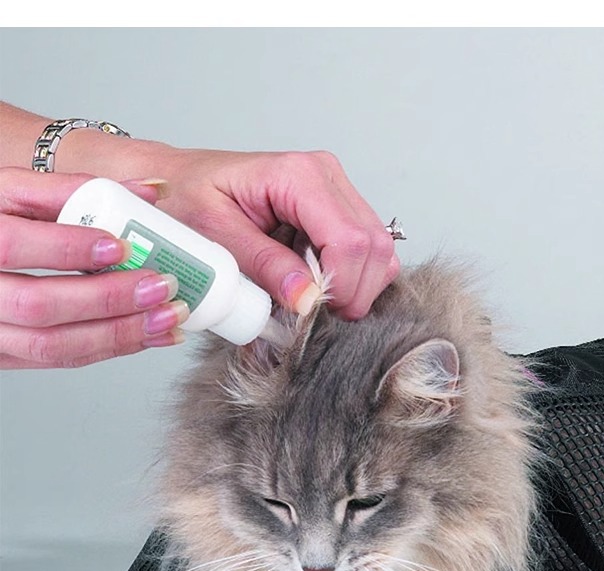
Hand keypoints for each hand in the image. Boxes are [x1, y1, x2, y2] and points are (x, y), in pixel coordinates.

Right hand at [0, 168, 186, 368]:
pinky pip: (60, 360)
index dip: (67, 248)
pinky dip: (111, 349)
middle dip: (108, 299)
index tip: (119, 246)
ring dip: (119, 334)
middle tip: (159, 286)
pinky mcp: (8, 354)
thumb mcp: (15, 193)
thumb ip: (74, 190)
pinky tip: (149, 335)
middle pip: (38, 306)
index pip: (10, 244)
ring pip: (51, 345)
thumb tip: (150, 191)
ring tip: (167, 317)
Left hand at [113, 144, 400, 319]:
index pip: (349, 240)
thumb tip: (307, 298)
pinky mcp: (339, 207)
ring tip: (315, 298)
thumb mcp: (215, 234)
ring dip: (356, 286)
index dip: (342, 286)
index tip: (316, 312)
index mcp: (298, 175)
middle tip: (318, 314)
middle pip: (373, 247)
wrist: (175, 181)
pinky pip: (369, 251)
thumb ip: (264, 265)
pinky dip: (354, 277)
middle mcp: (326, 175)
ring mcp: (337, 190)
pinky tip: (320, 283)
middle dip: (354, 291)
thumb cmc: (187, 199)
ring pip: (380, 251)